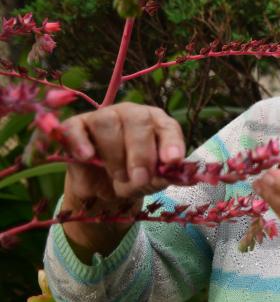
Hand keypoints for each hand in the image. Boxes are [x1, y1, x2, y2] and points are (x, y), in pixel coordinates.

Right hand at [60, 102, 184, 203]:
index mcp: (156, 124)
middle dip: (141, 154)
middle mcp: (131, 114)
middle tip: (140, 178)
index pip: (168, 126)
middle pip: (138, 121)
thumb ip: (164, 176)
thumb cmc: (133, 177)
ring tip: (119, 176)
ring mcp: (102, 117)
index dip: (171, 142)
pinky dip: (80, 142)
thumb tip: (182, 176)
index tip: (172, 161)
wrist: (101, 187)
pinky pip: (75, 128)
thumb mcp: (151, 181)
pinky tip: (87, 157)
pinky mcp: (75, 127)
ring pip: (107, 122)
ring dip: (115, 154)